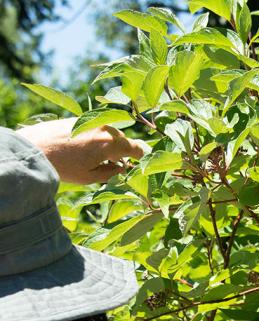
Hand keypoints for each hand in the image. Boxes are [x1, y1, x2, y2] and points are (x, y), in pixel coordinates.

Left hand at [16, 118, 143, 183]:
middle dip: (121, 153)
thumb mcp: (90, 177)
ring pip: (109, 134)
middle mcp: (105, 128)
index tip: (133, 167)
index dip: (138, 159)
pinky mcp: (79, 117)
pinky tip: (81, 150)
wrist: (32, 148)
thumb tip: (121, 169)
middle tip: (111, 167)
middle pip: (123, 141)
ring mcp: (92, 121)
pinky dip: (95, 138)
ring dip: (108, 145)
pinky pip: (96, 128)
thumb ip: (111, 173)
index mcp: (111, 144)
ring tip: (93, 159)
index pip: (137, 148)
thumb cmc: (62, 167)